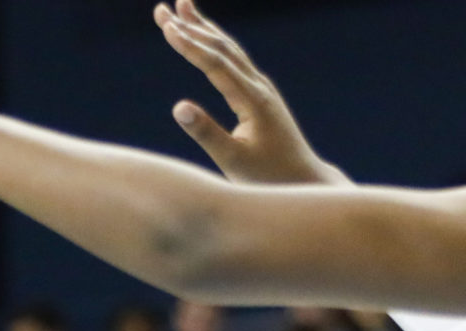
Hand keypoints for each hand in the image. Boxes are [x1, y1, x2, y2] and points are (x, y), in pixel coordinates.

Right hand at [154, 0, 345, 185]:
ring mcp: (261, 88)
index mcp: (252, 100)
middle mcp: (259, 86)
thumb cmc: (267, 176)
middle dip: (190, 27)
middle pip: (221, 47)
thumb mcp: (233, 160)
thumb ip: (206, 132)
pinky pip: (234, 61)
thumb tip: (179, 107)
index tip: (167, 27)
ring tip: (182, 7)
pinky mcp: (259, 94)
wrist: (304, 179)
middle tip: (161, 10)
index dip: (190, 44)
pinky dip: (215, 45)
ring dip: (203, 28)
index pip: (216, 64)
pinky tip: (206, 38)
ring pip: (229, 49)